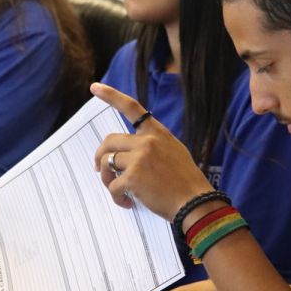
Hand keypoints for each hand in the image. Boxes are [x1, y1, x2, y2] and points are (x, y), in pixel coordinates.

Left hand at [90, 82, 213, 218]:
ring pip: (107, 163)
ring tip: (117, 190)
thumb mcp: (174, 151)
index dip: (111, 96)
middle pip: (109, 141)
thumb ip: (153, 146)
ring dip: (107, 178)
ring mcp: (139, 158)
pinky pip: (113, 186)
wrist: (195, 202)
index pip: (131, 108)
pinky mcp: (133, 177)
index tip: (95, 87)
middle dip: (100, 156)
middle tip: (99, 169)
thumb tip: (128, 154)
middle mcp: (147, 141)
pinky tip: (127, 202)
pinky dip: (117, 197)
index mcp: (157, 133)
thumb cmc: (186, 182)